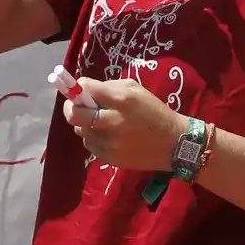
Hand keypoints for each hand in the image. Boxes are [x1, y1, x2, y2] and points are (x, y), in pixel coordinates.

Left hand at [64, 77, 185, 171]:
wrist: (173, 143)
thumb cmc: (154, 112)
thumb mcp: (136, 90)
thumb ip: (110, 87)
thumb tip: (85, 89)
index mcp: (122, 100)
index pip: (86, 89)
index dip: (79, 87)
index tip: (81, 88)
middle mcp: (113, 121)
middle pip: (74, 114)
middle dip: (71, 107)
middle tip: (77, 105)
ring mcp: (110, 143)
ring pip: (80, 130)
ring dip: (84, 123)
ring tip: (98, 122)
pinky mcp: (110, 158)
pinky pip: (89, 145)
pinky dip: (93, 138)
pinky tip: (107, 135)